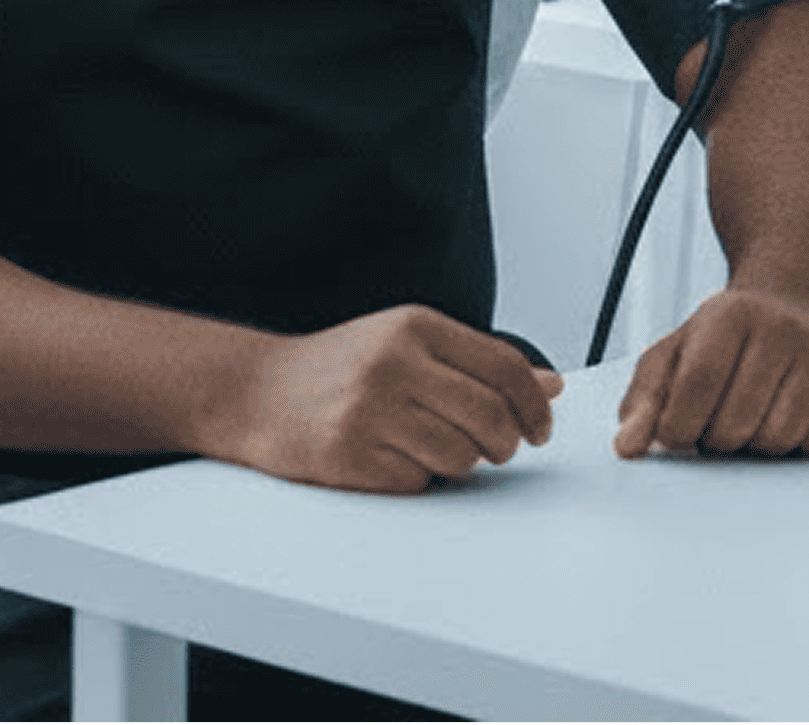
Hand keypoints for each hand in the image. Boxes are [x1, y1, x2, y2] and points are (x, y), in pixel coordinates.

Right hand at [220, 304, 561, 492]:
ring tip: (436, 449)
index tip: (541, 426)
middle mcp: (395, 363)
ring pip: (460, 455)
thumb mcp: (409, 344)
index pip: (504, 365)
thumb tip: (550, 385)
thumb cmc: (341, 368)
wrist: (258, 391)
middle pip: (490, 416)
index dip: (534, 403)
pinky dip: (417, 478)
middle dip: (505, 442)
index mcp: (416, 327)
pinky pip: (417, 482)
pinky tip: (394, 458)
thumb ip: (478, 362)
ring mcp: (371, 410)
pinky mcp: (350, 455)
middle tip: (497, 447)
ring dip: (461, 463)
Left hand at [614, 283, 808, 459]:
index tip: (678, 431)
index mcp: (728, 313)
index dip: (679, 426)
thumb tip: (626, 449)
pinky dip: (798, 446)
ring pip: (777, 440)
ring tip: (751, 414)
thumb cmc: (721, 342)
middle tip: (720, 415)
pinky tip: (787, 415)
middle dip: (717, 438)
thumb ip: (643, 401)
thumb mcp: (673, 355)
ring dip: (755, 444)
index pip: (696, 388)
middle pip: (734, 425)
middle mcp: (780, 326)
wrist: (789, 305)